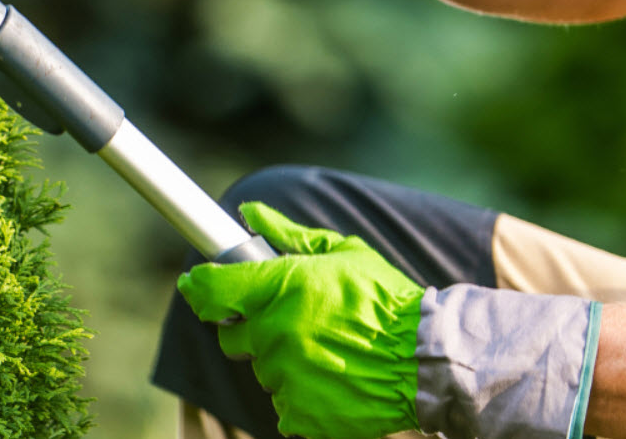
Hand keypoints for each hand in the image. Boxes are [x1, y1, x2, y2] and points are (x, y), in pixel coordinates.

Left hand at [179, 202, 422, 438]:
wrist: (430, 358)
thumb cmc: (387, 300)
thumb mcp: (342, 253)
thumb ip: (288, 235)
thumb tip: (249, 211)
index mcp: (279, 288)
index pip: (210, 290)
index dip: (198, 287)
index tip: (195, 285)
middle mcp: (274, 333)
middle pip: (231, 337)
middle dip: (250, 329)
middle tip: (288, 322)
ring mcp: (285, 377)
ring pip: (262, 370)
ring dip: (282, 361)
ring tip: (324, 352)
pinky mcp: (301, 414)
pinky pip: (283, 406)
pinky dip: (300, 397)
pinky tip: (330, 380)